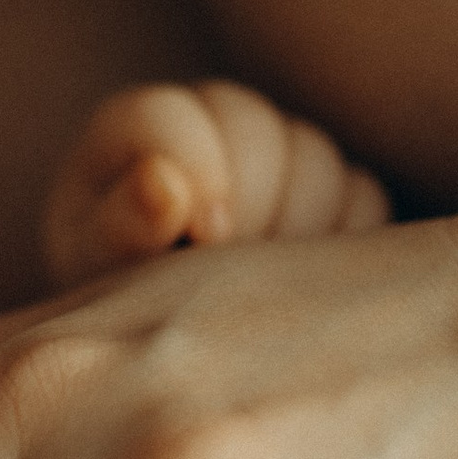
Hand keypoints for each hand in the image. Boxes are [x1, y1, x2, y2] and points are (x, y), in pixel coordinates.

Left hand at [42, 79, 390, 283]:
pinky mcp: (332, 192)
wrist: (157, 344)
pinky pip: (362, 198)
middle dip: (247, 207)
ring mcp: (276, 153)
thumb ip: (121, 226)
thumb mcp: (96, 270)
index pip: (173, 114)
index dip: (196, 170)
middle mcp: (210, 124)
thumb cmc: (109, 303)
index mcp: (136, 128)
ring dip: (293, 231)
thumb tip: (164, 185)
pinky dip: (343, 244)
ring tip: (258, 289)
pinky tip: (302, 290)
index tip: (201, 237)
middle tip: (228, 269)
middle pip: (258, 130)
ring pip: (318, 163)